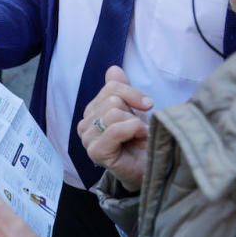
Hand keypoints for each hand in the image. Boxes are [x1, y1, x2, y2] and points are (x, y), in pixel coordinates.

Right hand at [77, 66, 151, 192]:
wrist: (150, 167)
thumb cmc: (141, 140)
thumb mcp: (133, 109)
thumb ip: (120, 89)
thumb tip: (113, 69)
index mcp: (92, 111)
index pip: (111, 87)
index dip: (132, 93)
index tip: (147, 105)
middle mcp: (85, 124)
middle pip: (112, 99)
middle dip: (133, 112)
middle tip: (138, 129)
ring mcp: (88, 139)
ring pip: (113, 112)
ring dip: (135, 124)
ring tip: (138, 136)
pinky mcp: (96, 152)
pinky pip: (115, 130)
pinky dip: (133, 130)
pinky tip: (138, 140)